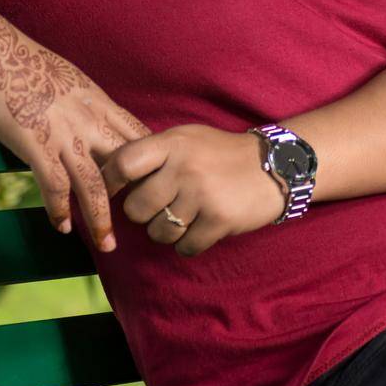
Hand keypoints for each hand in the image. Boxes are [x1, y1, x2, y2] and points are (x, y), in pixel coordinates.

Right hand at [0, 35, 150, 252]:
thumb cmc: (24, 63)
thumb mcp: (69, 79)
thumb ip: (85, 103)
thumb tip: (94, 118)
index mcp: (98, 102)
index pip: (139, 136)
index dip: (151, 163)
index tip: (156, 186)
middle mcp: (88, 120)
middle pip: (125, 166)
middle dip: (136, 197)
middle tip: (143, 223)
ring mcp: (64, 135)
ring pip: (94, 186)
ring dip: (101, 220)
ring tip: (107, 244)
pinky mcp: (36, 146)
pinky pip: (55, 187)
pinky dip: (60, 210)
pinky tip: (62, 227)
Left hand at [100, 124, 289, 256]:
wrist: (275, 166)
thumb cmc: (220, 154)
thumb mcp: (187, 139)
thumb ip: (154, 153)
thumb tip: (110, 175)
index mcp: (172, 143)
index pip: (124, 163)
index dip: (109, 181)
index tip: (111, 192)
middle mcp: (184, 167)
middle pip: (136, 209)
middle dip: (144, 214)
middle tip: (161, 206)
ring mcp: (202, 194)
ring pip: (158, 232)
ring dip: (167, 232)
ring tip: (185, 216)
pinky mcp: (219, 220)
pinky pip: (184, 247)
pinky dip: (189, 244)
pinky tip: (201, 228)